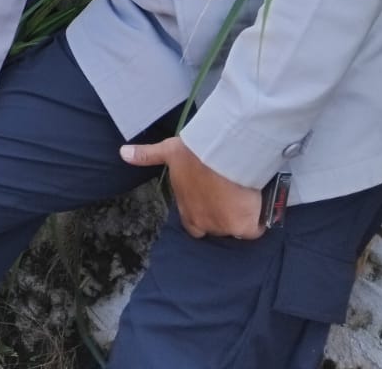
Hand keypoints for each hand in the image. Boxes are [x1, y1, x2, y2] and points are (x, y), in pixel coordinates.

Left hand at [120, 136, 263, 239]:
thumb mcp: (167, 152)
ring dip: (240, 217)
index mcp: (186, 212)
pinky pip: (253, 230)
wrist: (219, 154)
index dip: (203, 214)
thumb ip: (146, 156)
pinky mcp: (244, 227)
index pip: (193, 225)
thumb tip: (123, 153)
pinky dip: (257, 220)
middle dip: (222, 216)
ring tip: (245, 198)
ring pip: (235, 229)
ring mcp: (224, 227)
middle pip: (216, 227)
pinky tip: (258, 207)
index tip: (210, 200)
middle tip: (230, 197)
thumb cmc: (194, 153)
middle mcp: (203, 224)